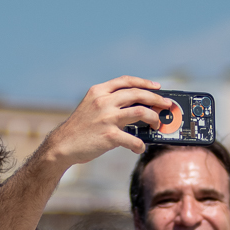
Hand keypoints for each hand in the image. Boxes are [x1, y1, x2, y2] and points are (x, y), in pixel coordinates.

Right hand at [41, 76, 171, 165]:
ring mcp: (106, 118)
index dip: (144, 83)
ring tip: (157, 124)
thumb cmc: (79, 128)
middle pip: (138, 94)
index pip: (126, 81)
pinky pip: (133, 139)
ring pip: (141, 112)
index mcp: (98, 91)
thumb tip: (136, 107)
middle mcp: (103, 101)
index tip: (157, 87)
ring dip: (154, 118)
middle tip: (166, 105)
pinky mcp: (109, 136)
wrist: (62, 145)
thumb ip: (108, 102)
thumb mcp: (90, 107)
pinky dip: (140, 144)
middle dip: (157, 99)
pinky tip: (139, 147)